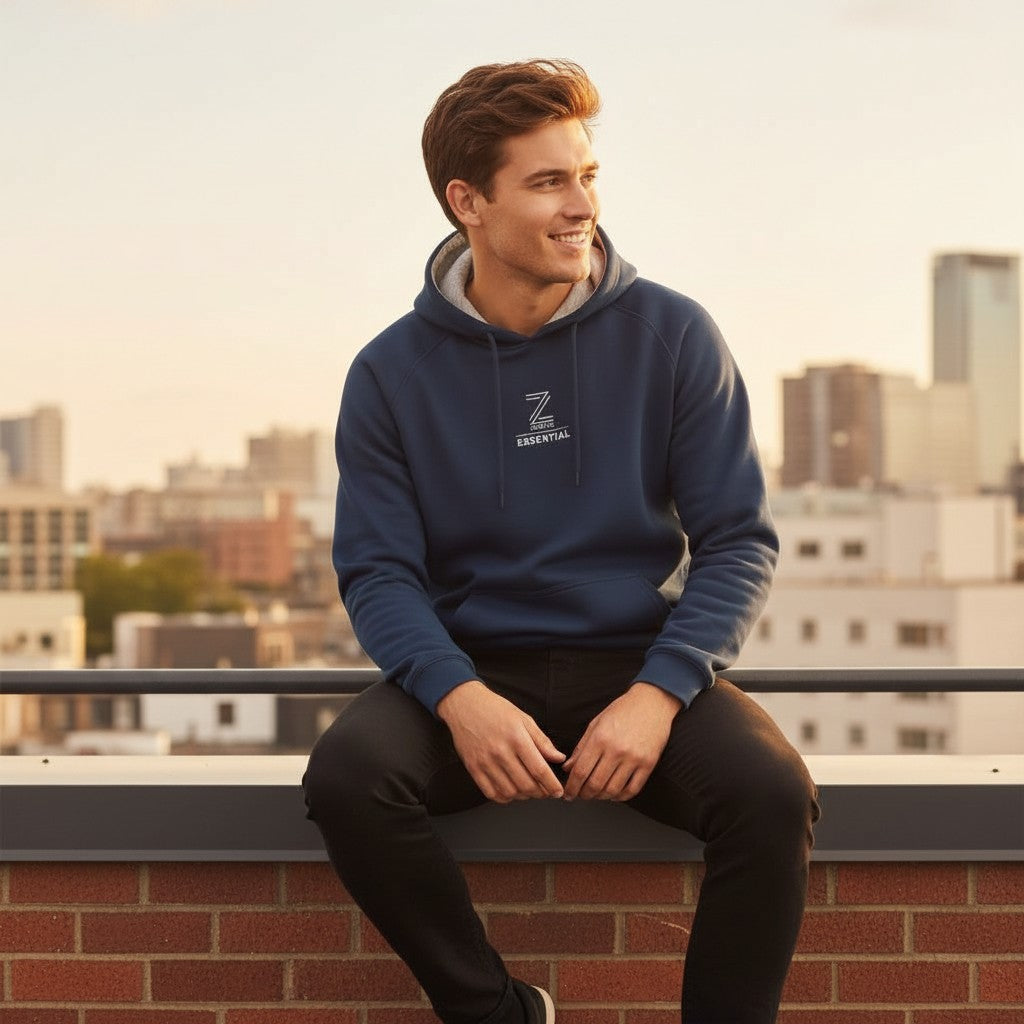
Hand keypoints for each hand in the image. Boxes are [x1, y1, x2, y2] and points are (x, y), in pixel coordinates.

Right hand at [437, 680, 565, 803]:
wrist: (464, 704)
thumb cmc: (495, 709)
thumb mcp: (523, 719)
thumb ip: (542, 741)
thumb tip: (558, 758)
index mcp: (516, 738)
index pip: (539, 769)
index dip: (551, 784)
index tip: (558, 791)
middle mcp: (500, 752)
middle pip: (526, 784)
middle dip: (540, 793)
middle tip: (546, 791)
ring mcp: (485, 762)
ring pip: (510, 792)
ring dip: (523, 796)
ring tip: (529, 790)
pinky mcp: (473, 768)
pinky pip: (491, 793)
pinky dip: (504, 797)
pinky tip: (511, 791)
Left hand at [562, 682, 681, 801]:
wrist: (652, 702)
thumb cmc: (622, 710)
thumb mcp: (596, 723)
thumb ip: (581, 747)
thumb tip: (568, 768)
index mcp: (600, 738)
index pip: (580, 771)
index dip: (572, 786)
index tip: (568, 793)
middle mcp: (616, 750)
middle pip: (595, 784)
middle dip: (584, 794)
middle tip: (580, 795)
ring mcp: (634, 758)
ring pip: (612, 790)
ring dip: (601, 797)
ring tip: (596, 794)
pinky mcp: (648, 764)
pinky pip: (632, 789)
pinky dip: (620, 796)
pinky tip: (613, 794)